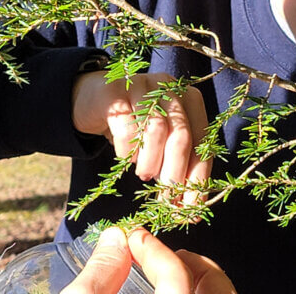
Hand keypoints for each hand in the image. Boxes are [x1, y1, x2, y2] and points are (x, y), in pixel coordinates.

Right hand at [61, 227, 236, 293]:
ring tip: (172, 273)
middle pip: (217, 289)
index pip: (176, 276)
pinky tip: (173, 292)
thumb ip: (100, 272)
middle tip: (164, 253)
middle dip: (193, 263)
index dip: (152, 249)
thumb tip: (116, 238)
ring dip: (201, 280)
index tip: (132, 238)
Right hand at [72, 71, 210, 203]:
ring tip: (145, 176)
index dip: (198, 177)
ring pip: (156, 130)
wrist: (93, 101)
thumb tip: (189, 205)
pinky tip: (126, 159)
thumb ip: (177, 164)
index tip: (190, 208)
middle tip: (166, 199)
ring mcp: (143, 86)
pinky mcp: (116, 91)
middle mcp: (170, 88)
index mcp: (190, 100)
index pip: (202, 142)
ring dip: (151, 161)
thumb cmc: (135, 126)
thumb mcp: (160, 142)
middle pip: (181, 135)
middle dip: (176, 173)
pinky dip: (128, 150)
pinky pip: (126, 126)